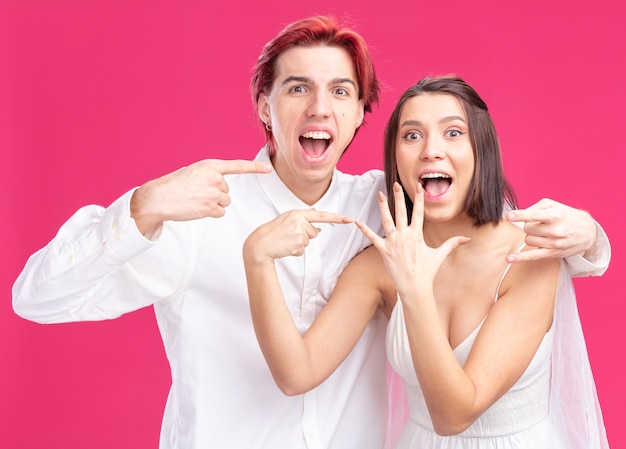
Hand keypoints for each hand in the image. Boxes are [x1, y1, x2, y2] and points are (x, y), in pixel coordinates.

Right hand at [131, 159, 271, 235]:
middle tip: (196, 193)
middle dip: (215, 194)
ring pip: (225, 202)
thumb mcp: (194, 172)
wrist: (159, 198)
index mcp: (210, 165)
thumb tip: (222, 188)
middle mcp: (215, 178)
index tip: (268, 168)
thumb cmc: (174, 185)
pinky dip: (211, 213)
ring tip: (196, 200)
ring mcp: (214, 193)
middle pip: (227, 191)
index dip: (255, 167)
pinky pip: (220, 213)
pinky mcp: (212, 207)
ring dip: (213, 204)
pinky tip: (197, 209)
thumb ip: (210, 176)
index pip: (237, 166)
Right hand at [243, 209, 351, 263]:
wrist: (260, 244)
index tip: (349, 219)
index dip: (336, 218)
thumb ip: (303, 222)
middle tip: (289, 236)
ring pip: (309, 241)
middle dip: (305, 236)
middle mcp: (299, 221)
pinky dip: (295, 251)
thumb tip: (318, 229)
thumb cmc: (273, 233)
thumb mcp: (287, 221)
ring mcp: (299, 232)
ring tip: (286, 241)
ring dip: (299, 244)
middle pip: (314, 232)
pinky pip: (303, 250)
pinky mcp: (298, 244)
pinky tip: (285, 247)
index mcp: (297, 213)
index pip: (321, 215)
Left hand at [356, 183, 467, 297]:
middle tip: (396, 184)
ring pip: (387, 220)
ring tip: (380, 194)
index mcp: (417, 235)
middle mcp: (405, 236)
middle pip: (401, 212)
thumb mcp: (440, 255)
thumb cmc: (427, 272)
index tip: (419, 186)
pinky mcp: (383, 250)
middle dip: (399, 197)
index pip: (419, 212)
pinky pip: (372, 238)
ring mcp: (393, 242)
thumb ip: (452, 244)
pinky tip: (357, 221)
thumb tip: (467, 239)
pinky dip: (364, 230)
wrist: (415, 287)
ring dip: (383, 207)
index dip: (419, 199)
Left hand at [505, 198, 596, 262]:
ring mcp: (555, 243)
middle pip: (527, 228)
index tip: (508, 216)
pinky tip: (509, 258)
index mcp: (556, 215)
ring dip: (531, 236)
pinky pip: (532, 256)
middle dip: (530, 225)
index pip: (534, 215)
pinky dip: (520, 258)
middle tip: (540, 224)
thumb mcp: (554, 205)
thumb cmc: (566, 215)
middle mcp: (556, 230)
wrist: (588, 232)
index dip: (520, 215)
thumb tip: (518, 215)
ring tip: (543, 233)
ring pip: (528, 240)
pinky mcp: (553, 253)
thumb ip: (535, 208)